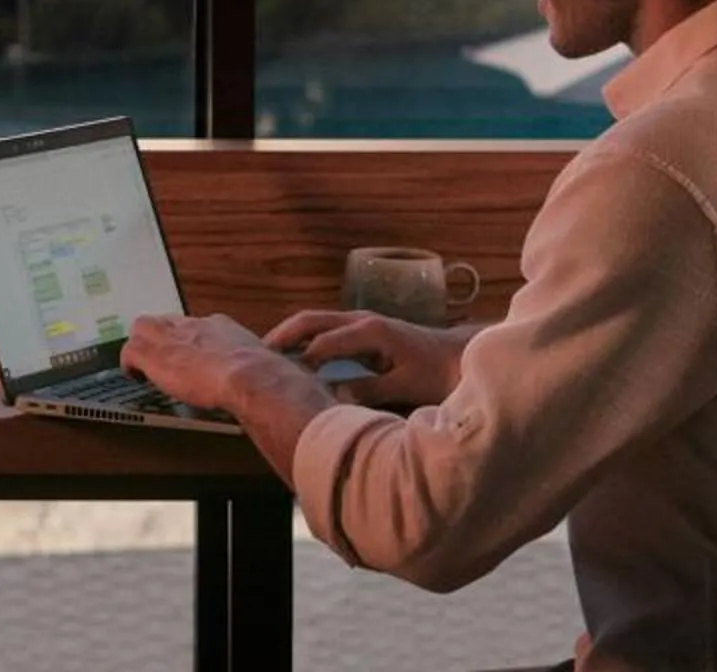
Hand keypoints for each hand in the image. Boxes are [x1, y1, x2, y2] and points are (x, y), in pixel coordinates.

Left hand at [119, 312, 282, 412]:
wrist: (249, 376)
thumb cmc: (261, 375)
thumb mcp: (260, 363)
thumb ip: (254, 365)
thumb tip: (266, 379)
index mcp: (218, 326)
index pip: (193, 325)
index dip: (186, 340)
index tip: (187, 354)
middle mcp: (193, 326)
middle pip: (164, 320)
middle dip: (159, 338)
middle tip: (159, 359)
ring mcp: (172, 337)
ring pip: (142, 328)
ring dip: (141, 347)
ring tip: (143, 368)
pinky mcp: (155, 354)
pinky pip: (130, 351)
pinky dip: (129, 364)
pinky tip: (134, 377)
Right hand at [258, 308, 472, 408]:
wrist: (459, 357)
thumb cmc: (436, 373)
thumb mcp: (405, 385)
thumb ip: (369, 389)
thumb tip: (332, 395)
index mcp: (370, 331)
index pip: (323, 343)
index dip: (300, 361)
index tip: (279, 380)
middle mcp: (361, 320)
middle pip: (311, 320)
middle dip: (283, 336)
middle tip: (257, 357)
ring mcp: (360, 322)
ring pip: (315, 321)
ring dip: (289, 335)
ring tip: (265, 356)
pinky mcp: (362, 330)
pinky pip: (324, 329)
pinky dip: (303, 338)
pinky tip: (292, 356)